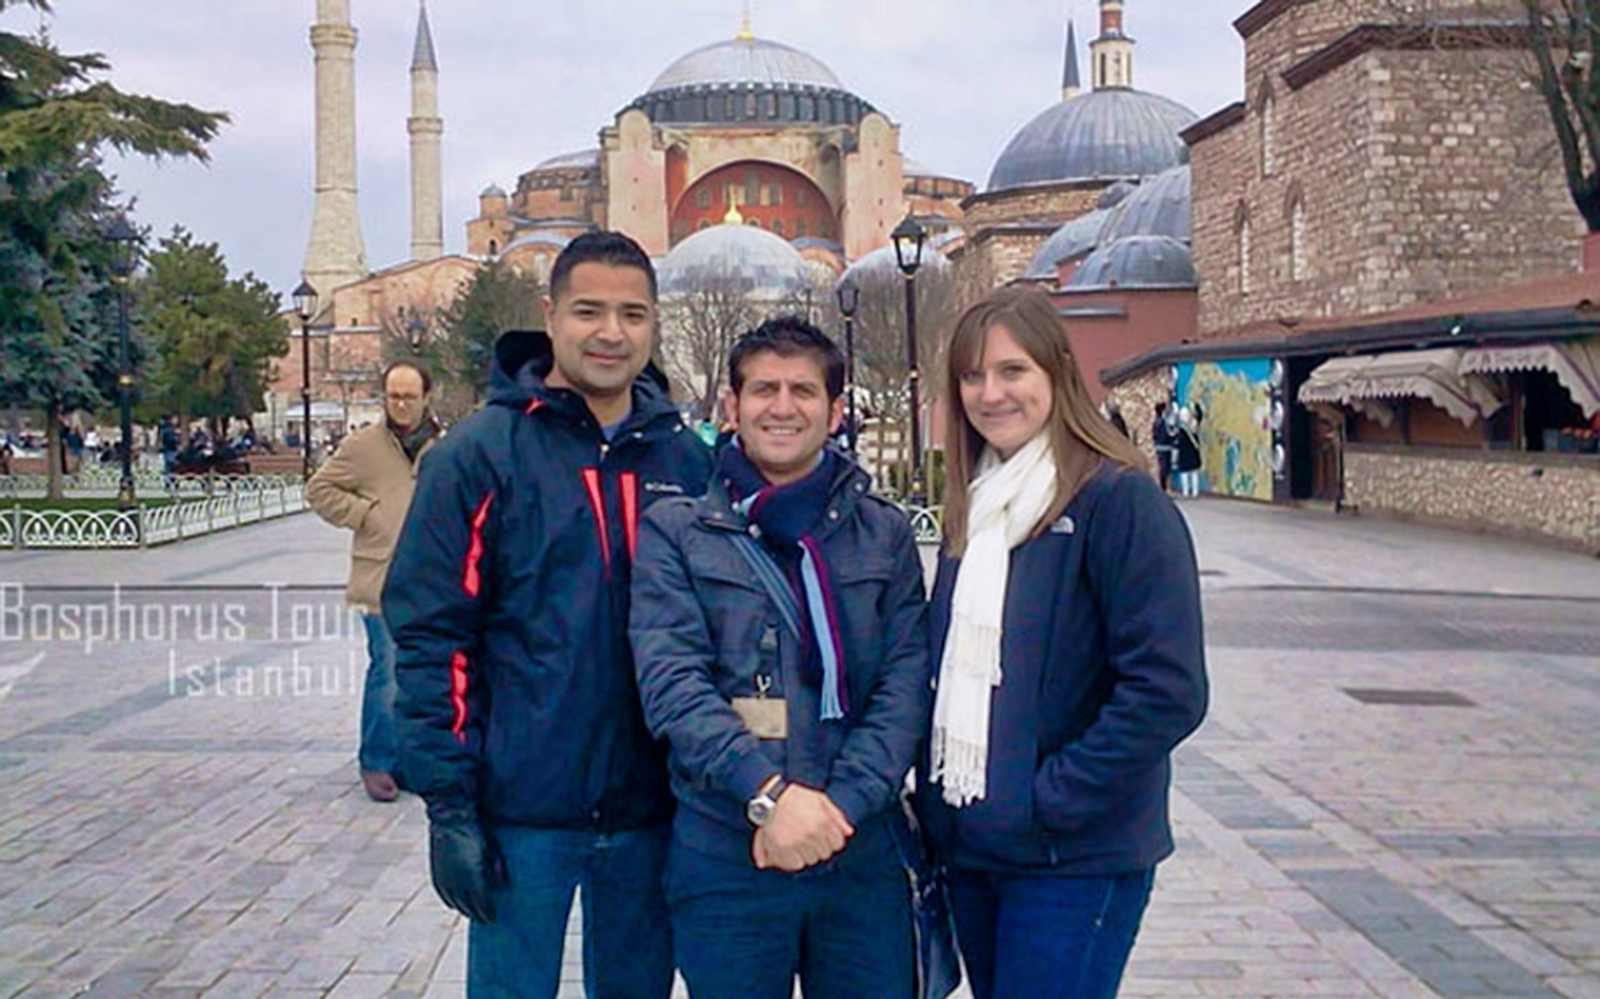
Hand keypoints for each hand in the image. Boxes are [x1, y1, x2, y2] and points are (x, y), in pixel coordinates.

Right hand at [428, 807, 505, 922]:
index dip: (488, 914)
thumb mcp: (492, 848)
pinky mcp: (436, 874)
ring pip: (455, 904)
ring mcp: (445, 878)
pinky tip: (457, 905)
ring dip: (465, 910)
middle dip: (478, 915)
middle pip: (468, 907)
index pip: (482, 904)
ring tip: (474, 913)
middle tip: (486, 919)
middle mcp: (457, 881)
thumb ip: (497, 869)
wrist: (449, 817)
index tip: (494, 919)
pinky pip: (444, 896)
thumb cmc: (475, 830)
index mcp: (473, 875)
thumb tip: (503, 888)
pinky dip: (452, 902)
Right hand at [751, 785, 853, 871]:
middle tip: (807, 838)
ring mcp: (798, 841)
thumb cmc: (796, 797)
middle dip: (818, 847)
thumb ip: (836, 816)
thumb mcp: (820, 800)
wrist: (771, 797)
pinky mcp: (784, 848)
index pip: (837, 844)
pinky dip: (793, 860)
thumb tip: (849, 832)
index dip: (830, 841)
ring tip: (796, 842)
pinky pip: (796, 864)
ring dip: (805, 854)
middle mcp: (813, 833)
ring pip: (811, 860)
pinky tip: (789, 850)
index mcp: (824, 821)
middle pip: (824, 853)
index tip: (821, 837)